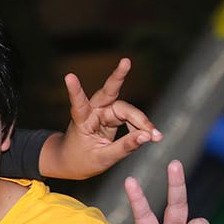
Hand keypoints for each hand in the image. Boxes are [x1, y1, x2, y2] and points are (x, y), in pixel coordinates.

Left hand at [43, 58, 161, 178]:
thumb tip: (147, 136)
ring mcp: (103, 112)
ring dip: (141, 121)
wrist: (72, 161)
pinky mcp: (112, 116)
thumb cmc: (80, 160)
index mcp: (81, 120)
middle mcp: (93, 111)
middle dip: (118, 76)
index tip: (69, 77)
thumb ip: (124, 147)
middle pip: (108, 92)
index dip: (75, 91)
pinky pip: (131, 118)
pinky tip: (150, 136)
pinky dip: (140, 127)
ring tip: (155, 136)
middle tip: (126, 61)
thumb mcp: (102, 159)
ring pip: (126, 110)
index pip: (78, 104)